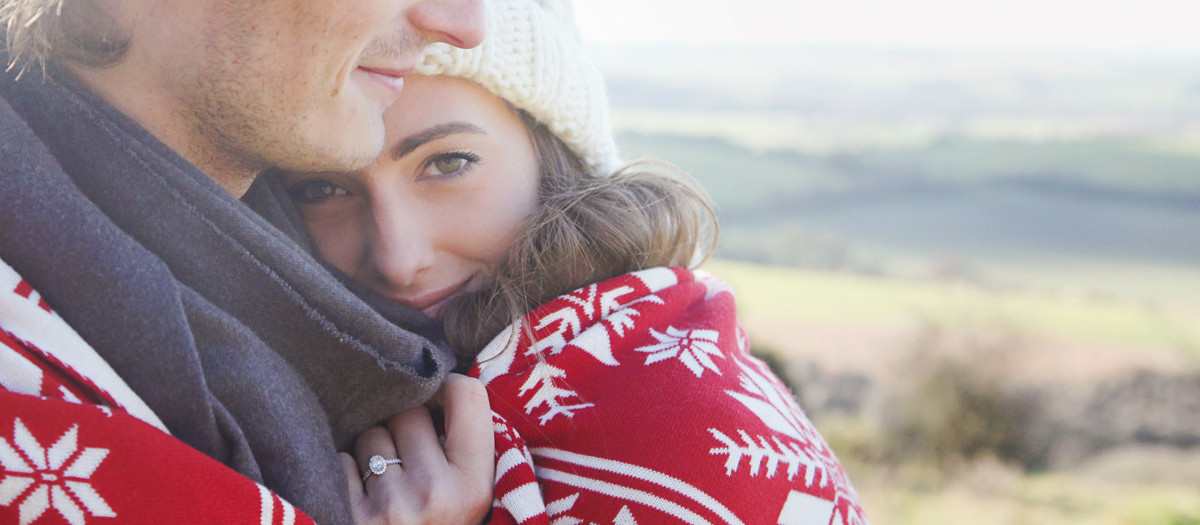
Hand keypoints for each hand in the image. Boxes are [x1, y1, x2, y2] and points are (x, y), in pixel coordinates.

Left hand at [343, 374, 494, 523]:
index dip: (449, 388)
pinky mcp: (347, 514)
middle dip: (403, 428)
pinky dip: (345, 475)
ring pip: (370, 435)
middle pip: (409, 413)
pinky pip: (340, 460)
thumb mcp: (470, 506)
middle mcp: (435, 494)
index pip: (468, 397)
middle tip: (407, 459)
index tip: (438, 398)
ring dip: (371, 451)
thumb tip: (444, 388)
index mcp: (475, 489)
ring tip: (383, 485)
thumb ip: (467, 453)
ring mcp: (388, 506)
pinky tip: (358, 501)